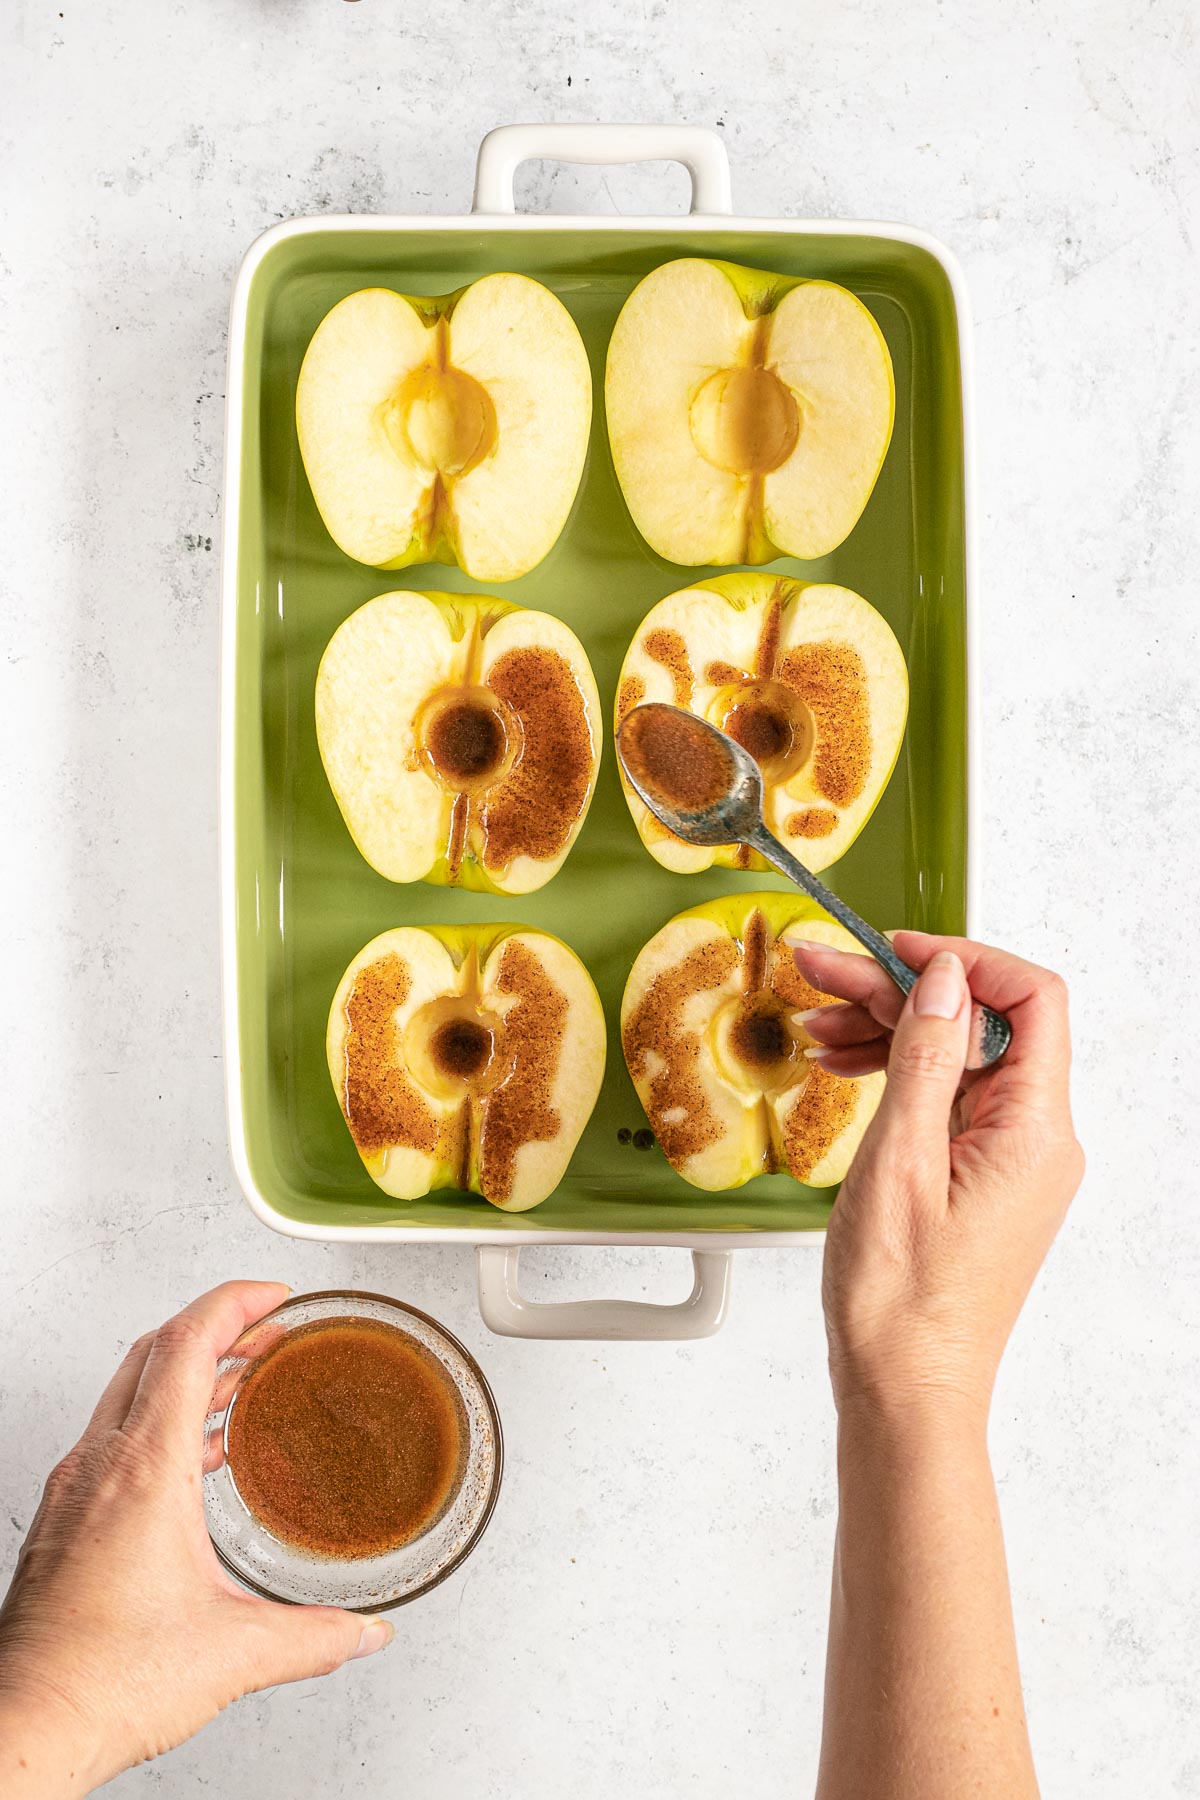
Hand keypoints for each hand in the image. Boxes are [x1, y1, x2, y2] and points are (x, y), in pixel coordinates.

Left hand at [0, 1282, 392, 1797]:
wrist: (24, 1729)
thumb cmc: (98, 1683)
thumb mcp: (232, 1653)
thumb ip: (313, 1636)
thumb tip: (364, 1631)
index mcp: (143, 1468)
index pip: (185, 1342)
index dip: (233, 1303)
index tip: (272, 1294)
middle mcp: (101, 1466)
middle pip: (154, 1353)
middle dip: (217, 1328)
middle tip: (267, 1328)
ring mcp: (76, 1492)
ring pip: (130, 1394)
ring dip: (188, 1374)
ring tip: (239, 1383)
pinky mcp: (65, 1523)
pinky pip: (115, 1439)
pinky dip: (161, 1423)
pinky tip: (193, 1463)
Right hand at [791, 931, 1083, 1424]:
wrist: (904, 1392)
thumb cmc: (900, 1303)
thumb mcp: (898, 1161)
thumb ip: (923, 1058)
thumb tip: (943, 978)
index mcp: (1035, 1131)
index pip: (1030, 999)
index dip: (961, 960)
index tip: (892, 949)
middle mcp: (1037, 1141)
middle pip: (982, 1024)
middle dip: (900, 990)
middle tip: (820, 972)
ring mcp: (1010, 1161)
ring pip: (957, 1059)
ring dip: (887, 1030)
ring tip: (813, 1022)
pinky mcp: (980, 1179)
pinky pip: (947, 1101)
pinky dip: (896, 1076)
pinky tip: (840, 1068)